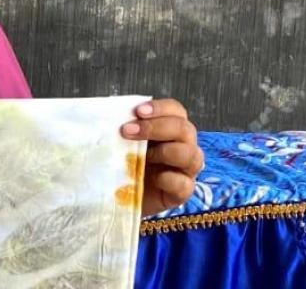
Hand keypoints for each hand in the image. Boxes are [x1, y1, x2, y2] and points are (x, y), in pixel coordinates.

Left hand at [121, 98, 203, 216]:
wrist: (124, 197)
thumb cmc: (126, 163)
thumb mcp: (123, 143)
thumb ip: (125, 128)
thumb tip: (113, 114)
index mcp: (172, 128)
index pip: (176, 110)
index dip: (160, 108)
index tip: (137, 111)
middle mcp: (184, 145)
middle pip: (184, 129)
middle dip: (155, 127)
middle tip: (126, 131)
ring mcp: (186, 170)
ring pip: (192, 154)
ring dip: (165, 152)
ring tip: (142, 157)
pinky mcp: (182, 193)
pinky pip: (185, 184)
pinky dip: (169, 179)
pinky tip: (154, 179)